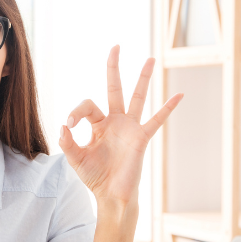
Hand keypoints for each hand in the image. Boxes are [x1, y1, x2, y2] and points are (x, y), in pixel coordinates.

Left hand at [58, 45, 182, 204]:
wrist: (110, 194)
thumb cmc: (94, 176)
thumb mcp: (75, 159)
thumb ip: (68, 143)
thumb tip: (63, 126)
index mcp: (97, 125)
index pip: (87, 106)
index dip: (76, 112)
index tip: (69, 125)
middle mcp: (114, 121)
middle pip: (114, 89)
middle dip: (114, 69)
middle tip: (116, 47)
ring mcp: (129, 128)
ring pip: (137, 97)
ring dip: (143, 78)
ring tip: (150, 58)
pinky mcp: (141, 137)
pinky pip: (156, 120)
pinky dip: (167, 108)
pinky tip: (179, 95)